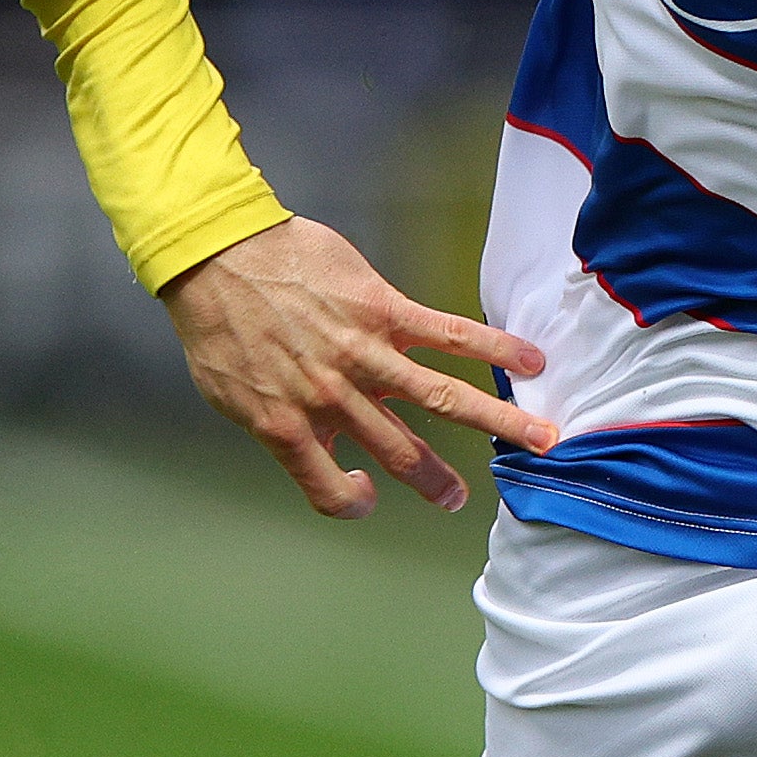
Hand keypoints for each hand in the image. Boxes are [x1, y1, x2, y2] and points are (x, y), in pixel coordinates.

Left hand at [161, 216, 556, 519]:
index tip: (365, 492)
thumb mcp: (228, 394)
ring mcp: (365, 355)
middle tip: (458, 500)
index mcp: (290, 427)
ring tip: (538, 438)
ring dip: (497, 422)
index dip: (350, 502)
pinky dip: (494, 347)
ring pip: (444, 399)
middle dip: (437, 483)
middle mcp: (334, 399)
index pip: (329, 490)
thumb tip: (303, 444)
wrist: (218, 254)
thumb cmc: (217, 323)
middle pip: (403, 452)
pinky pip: (449, 335)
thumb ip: (273, 424)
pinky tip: (530, 360)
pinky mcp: (384, 310)